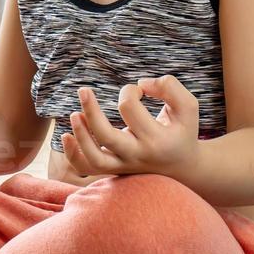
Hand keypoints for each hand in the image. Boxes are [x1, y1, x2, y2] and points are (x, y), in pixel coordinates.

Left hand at [60, 75, 200, 177]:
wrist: (184, 168)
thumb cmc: (182, 130)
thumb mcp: (188, 107)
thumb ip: (170, 88)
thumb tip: (141, 84)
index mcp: (157, 139)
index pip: (129, 108)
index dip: (129, 90)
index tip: (138, 90)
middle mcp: (138, 155)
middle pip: (107, 136)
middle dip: (91, 110)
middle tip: (83, 90)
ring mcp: (124, 165)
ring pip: (94, 158)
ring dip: (80, 135)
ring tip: (75, 114)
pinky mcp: (114, 170)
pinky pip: (87, 168)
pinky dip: (73, 155)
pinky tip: (66, 136)